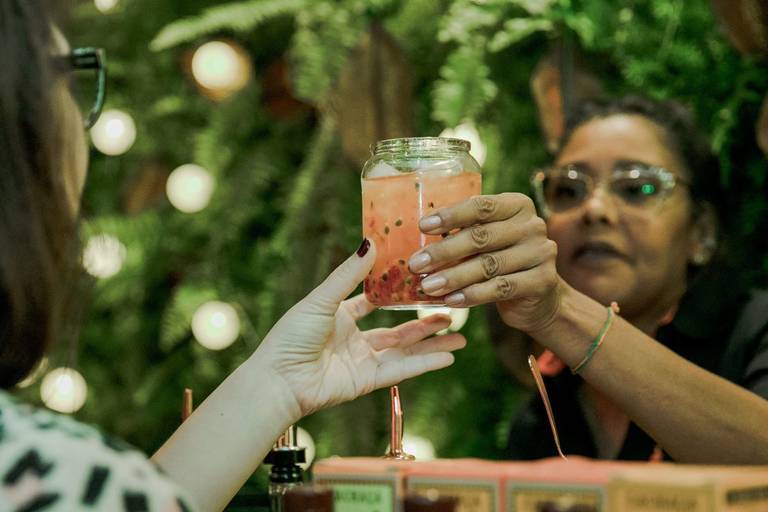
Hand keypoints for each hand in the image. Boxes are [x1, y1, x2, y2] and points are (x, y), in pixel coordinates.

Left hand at [254, 240, 465, 416]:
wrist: (279, 380)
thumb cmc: (291, 337)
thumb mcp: (322, 299)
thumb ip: (348, 275)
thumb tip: (370, 241)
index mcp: (340, 317)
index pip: (373, 302)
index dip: (397, 292)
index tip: (422, 278)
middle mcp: (354, 340)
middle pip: (397, 329)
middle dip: (425, 321)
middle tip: (451, 308)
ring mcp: (362, 362)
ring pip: (405, 351)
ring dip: (432, 344)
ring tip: (461, 336)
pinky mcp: (367, 382)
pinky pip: (401, 371)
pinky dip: (425, 364)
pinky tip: (449, 357)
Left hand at [408, 193, 561, 333]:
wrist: (538, 297)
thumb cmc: (500, 261)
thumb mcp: (486, 241)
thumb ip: (463, 234)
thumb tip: (417, 243)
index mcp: (516, 205)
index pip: (482, 206)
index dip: (451, 215)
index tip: (423, 226)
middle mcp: (533, 225)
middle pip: (482, 237)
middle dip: (444, 252)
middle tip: (416, 264)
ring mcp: (541, 252)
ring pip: (489, 265)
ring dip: (454, 277)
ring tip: (428, 287)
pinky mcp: (543, 281)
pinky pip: (501, 288)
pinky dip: (472, 295)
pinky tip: (451, 300)